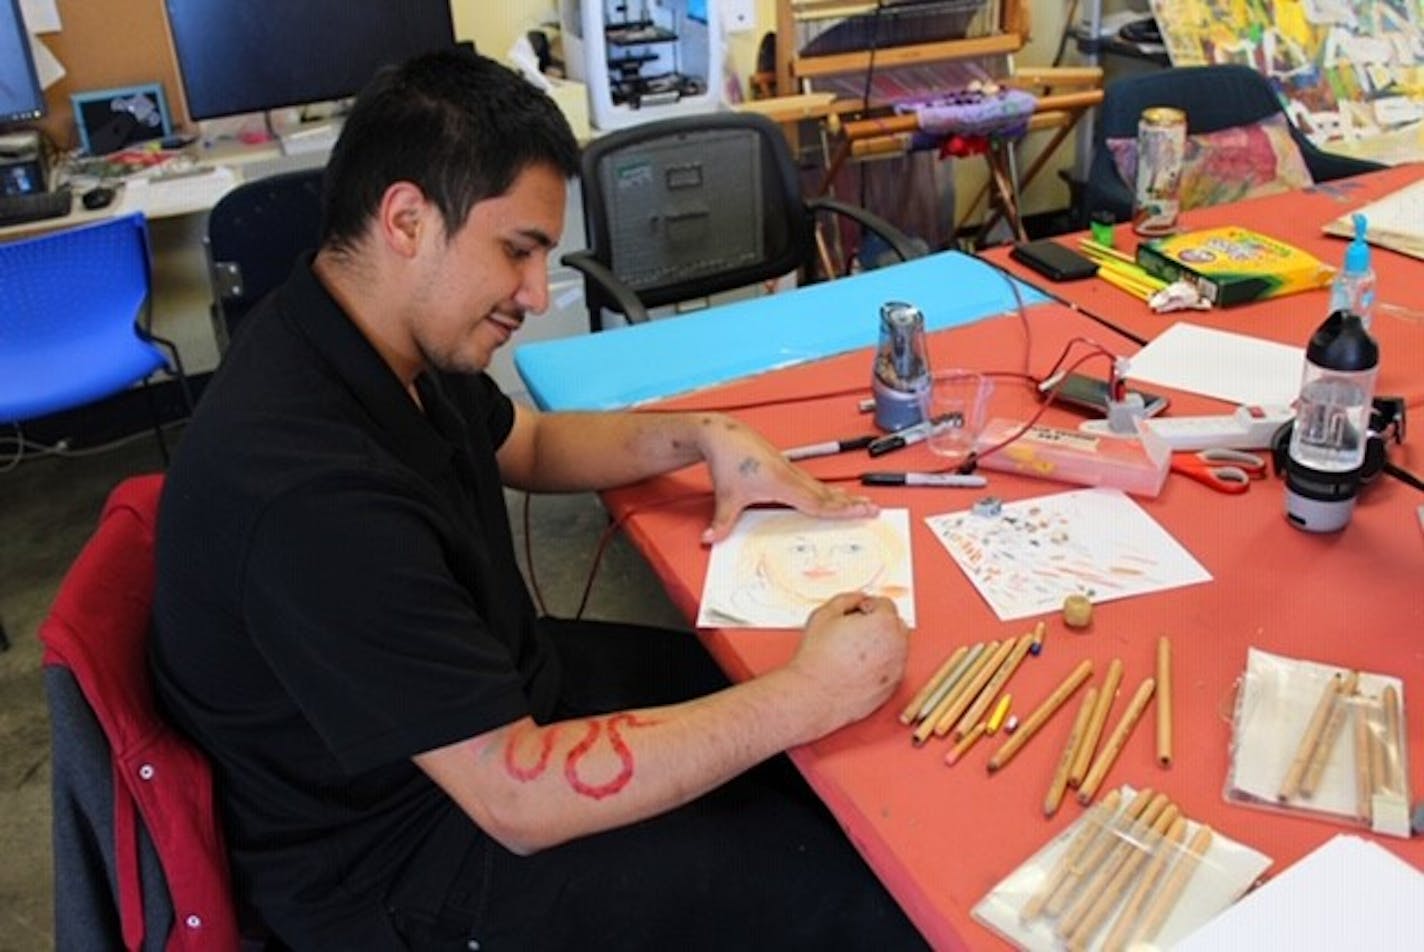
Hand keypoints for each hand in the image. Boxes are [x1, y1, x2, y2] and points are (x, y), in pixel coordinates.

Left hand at [699, 416, 876, 544]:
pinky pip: (811, 482)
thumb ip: (722, 521)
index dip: (841, 510)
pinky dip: (826, 490)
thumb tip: (711, 539)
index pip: (818, 503)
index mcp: (782, 483)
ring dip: (842, 497)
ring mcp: (789, 470)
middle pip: (827, 494)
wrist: (721, 433)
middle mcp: (790, 476)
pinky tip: (830, 494)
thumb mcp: (725, 496)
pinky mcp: (784, 466)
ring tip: (861, 503)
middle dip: (852, 504)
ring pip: (821, 487)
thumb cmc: (727, 458)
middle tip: (874, 510)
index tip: (862, 512)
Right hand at [784, 592, 908, 734]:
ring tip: (854, 651)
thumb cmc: (818, 658)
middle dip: (880, 623)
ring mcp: (897, 668)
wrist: (814, 695)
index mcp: (884, 623)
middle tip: (855, 630)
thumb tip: (857, 599)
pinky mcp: (892, 687)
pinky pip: (892, 668)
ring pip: (897, 647)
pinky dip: (881, 664)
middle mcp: (897, 645)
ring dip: (882, 644)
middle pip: (897, 624)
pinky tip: (858, 667)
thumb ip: (846, 599)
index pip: (886, 604)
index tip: (855, 613)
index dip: (868, 606)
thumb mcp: (824, 615)